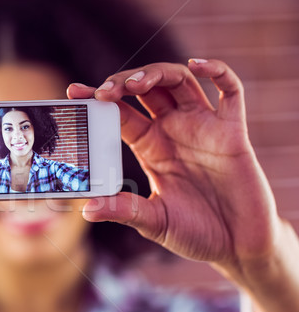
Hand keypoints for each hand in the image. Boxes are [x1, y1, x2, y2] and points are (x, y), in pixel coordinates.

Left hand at [68, 60, 281, 267]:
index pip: (120, 112)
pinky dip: (217, 71)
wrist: (237, 246)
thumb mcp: (153, 222)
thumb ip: (124, 210)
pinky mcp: (233, 132)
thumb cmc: (194, 233)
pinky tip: (198, 65)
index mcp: (150, 146)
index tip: (75, 91)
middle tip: (104, 91)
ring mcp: (203, 127)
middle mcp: (173, 130)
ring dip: (157, 74)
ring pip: (180, 82)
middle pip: (147, 89)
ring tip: (135, 84)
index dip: (99, 99)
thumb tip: (87, 210)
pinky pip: (230, 92)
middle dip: (124, 82)